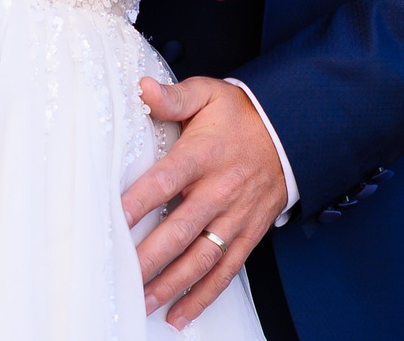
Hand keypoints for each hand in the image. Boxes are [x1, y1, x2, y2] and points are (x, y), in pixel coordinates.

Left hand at [124, 76, 289, 328]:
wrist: (290, 132)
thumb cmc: (239, 115)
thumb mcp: (208, 94)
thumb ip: (174, 97)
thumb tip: (143, 89)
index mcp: (204, 155)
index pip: (166, 180)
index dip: (139, 200)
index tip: (113, 219)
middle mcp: (220, 190)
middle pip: (181, 229)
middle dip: (150, 257)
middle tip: (120, 275)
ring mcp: (236, 217)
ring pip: (203, 258)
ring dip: (173, 284)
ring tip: (143, 302)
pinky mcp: (248, 234)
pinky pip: (226, 270)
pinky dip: (204, 296)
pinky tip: (181, 315)